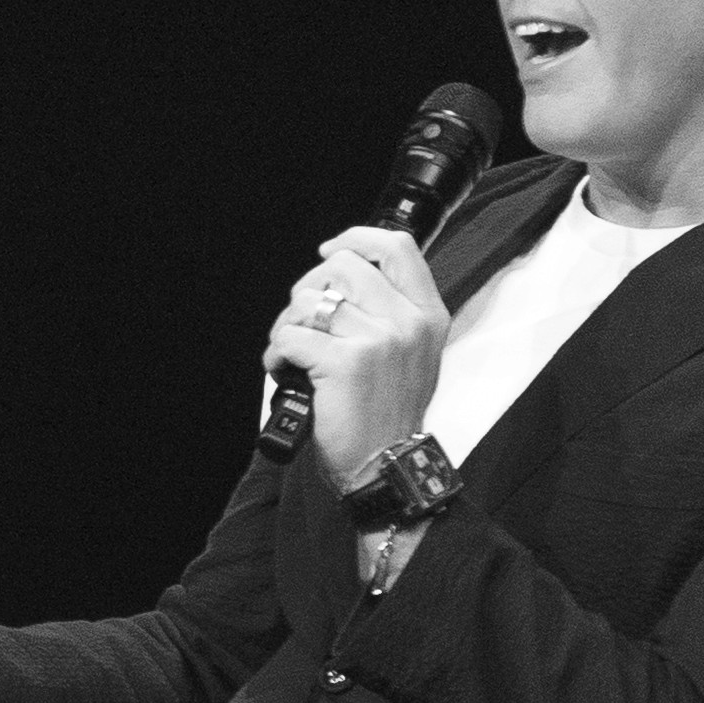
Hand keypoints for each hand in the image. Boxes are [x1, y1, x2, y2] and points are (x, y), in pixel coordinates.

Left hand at [263, 224, 450, 486]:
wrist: (386, 464)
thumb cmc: (387, 411)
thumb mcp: (413, 353)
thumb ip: (390, 310)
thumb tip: (343, 271)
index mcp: (427, 314)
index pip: (397, 246)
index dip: (355, 238)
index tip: (329, 252)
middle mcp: (407, 322)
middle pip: (341, 266)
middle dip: (308, 291)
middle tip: (303, 323)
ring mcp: (378, 339)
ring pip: (308, 300)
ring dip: (287, 325)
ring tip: (294, 353)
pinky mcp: (344, 362)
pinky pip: (289, 337)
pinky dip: (276, 355)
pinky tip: (286, 372)